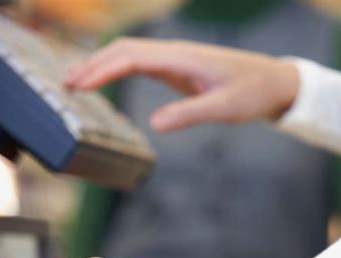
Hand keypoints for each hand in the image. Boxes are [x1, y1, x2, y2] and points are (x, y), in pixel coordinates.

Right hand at [65, 39, 299, 132]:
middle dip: (93, 65)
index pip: (132, 58)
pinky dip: (119, 69)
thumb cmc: (252, 93)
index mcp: (182, 58)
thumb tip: (154, 125)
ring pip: (130, 53)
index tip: (79, 85)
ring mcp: (176, 59)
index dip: (102, 70)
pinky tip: (108, 81)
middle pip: (124, 50)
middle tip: (67, 86)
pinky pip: (141, 63)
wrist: (273, 82)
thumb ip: (189, 114)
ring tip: (78, 83)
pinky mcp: (179, 69)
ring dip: (103, 65)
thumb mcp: (224, 108)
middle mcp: (175, 53)